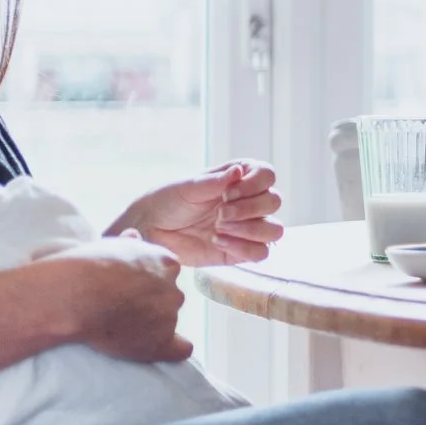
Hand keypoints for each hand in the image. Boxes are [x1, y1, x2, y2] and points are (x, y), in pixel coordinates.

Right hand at [42, 235, 189, 362]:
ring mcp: (169, 316)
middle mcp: (172, 288)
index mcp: (164, 262)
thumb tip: (134, 235)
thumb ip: (128, 243)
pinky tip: (158, 350)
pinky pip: (181, 350)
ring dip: (153, 325)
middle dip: (152, 303)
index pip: (167, 272)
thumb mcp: (109, 244)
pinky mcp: (160, 342)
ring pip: (169, 322)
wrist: (74, 295)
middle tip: (123, 308)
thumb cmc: (85, 267)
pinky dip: (172, 351)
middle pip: (169, 297)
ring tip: (121, 328)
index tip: (130, 288)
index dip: (149, 282)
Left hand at [107, 160, 283, 266]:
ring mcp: (247, 227)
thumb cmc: (168, 201)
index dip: (253, 185)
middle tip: (219, 215)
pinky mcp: (240, 251)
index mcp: (239, 178)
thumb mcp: (188, 186)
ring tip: (218, 230)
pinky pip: (261, 253)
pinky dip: (242, 248)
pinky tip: (217, 242)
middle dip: (248, 209)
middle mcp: (248, 201)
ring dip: (248, 230)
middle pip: (274, 201)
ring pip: (274, 230)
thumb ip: (214, 181)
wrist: (151, 230)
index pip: (267, 175)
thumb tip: (238, 171)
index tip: (226, 193)